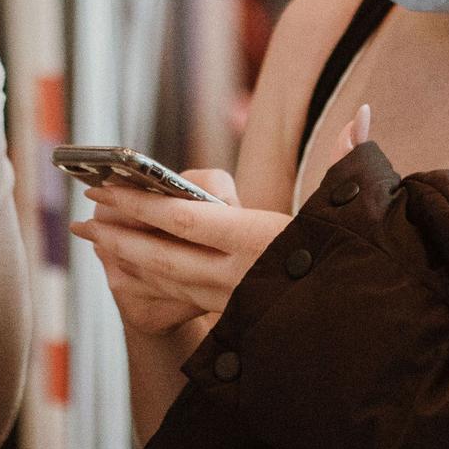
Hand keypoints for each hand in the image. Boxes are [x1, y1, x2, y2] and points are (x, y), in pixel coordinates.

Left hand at [71, 107, 370, 327]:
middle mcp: (238, 275)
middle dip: (119, 232)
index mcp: (259, 241)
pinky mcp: (232, 320)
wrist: (365, 332)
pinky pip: (177, 297)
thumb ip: (347, 161)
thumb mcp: (351, 214)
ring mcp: (231, 302)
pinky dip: (146, 279)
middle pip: (162, 254)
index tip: (106, 187)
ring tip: (93, 235)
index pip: (186, 221)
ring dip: (125, 257)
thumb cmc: (358, 266)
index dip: (142, 205)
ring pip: (165, 280)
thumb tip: (362, 116)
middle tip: (83, 214)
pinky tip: (125, 264)